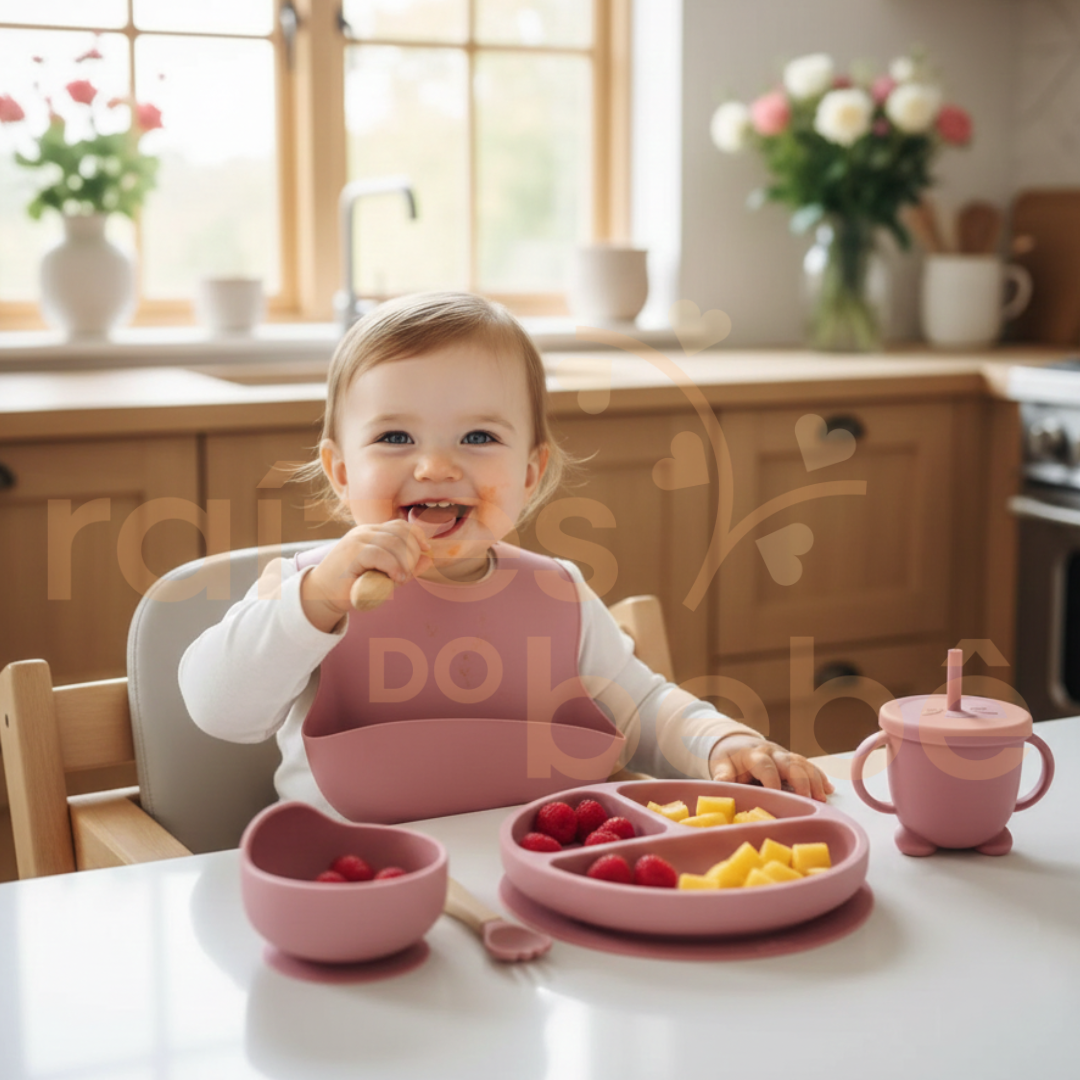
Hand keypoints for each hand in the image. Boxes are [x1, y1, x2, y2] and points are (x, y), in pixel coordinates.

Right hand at [300, 520, 431, 631]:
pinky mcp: (352, 552)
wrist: (321, 595)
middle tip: (408, 574)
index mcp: (371, 533)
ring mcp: (357, 540)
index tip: (426, 549)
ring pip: (393, 543)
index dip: (416, 535)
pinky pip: (381, 554)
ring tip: (400, 579)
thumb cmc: (352, 586)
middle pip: (400, 533)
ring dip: (404, 562)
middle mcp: (364, 532)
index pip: (400, 525)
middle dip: (412, 553)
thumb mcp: (384, 574)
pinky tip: (396, 579)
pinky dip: (394, 567)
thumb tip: (428, 559)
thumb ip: (405, 566)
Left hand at [708, 735, 834, 802]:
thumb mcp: (720, 765)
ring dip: (815, 780)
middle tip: (810, 800)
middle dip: (802, 781)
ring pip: (804, 764)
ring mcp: (784, 755)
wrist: (736, 742)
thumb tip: (721, 786)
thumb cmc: (729, 758)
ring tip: (823, 798)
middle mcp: (772, 752)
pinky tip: (829, 789)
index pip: (766, 766)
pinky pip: (809, 766)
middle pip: (791, 763)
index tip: (779, 798)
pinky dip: (820, 777)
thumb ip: (722, 776)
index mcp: (754, 755)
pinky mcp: (792, 760)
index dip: (773, 781)